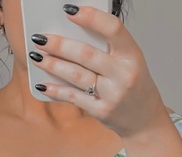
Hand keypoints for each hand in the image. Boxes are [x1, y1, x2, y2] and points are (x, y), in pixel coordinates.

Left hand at [28, 4, 166, 137]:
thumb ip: (107, 49)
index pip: (112, 29)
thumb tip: (71, 34)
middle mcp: (124, 74)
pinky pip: (73, 97)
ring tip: (37, 57)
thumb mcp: (129, 62)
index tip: (69, 10)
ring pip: (77, 76)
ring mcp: (112, 95)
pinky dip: (56, 90)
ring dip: (53, 65)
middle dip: (59, 45)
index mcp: (132, 55)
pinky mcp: (101, 111)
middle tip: (40, 38)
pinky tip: (43, 84)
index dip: (90, 17)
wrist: (144, 120)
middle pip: (86, 54)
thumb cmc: (133, 86)